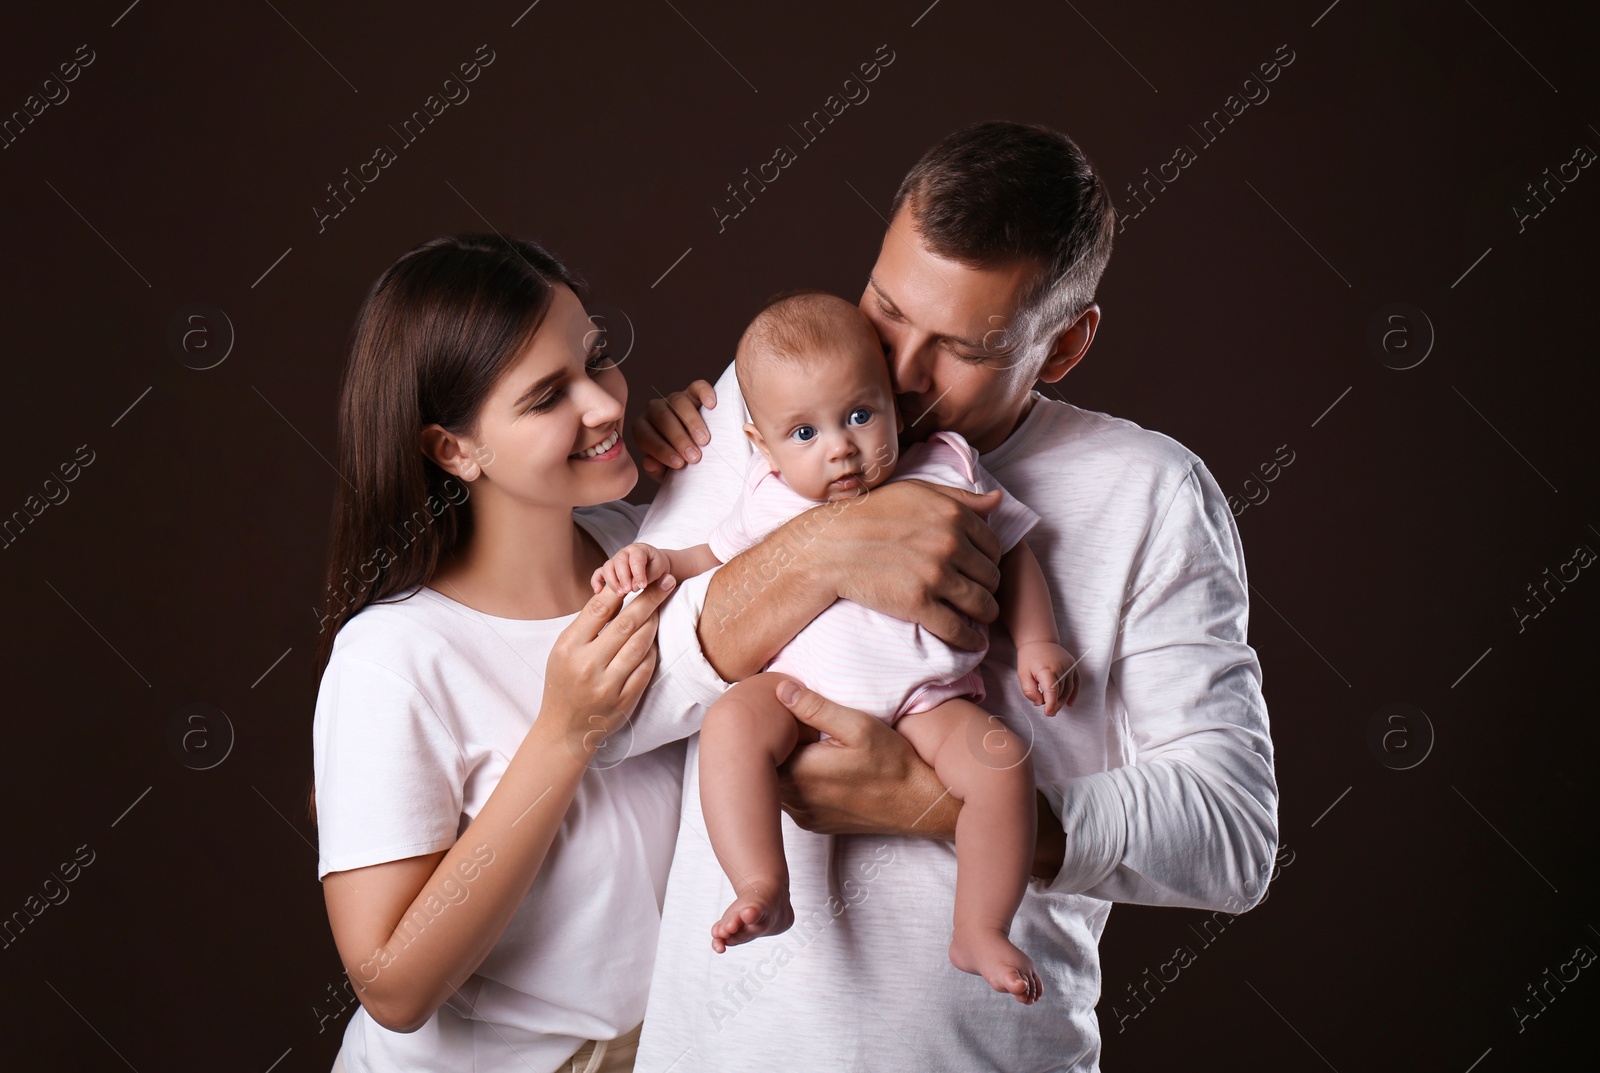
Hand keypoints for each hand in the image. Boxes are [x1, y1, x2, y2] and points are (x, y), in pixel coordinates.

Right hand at [540, 575, 674, 756]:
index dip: (622, 589)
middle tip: (666, 581)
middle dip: (650, 599)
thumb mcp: (564, 650)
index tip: (639, 577)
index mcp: (569, 647)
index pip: (598, 609)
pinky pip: (646, 668)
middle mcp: (587, 665)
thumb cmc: (564, 681)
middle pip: (626, 623)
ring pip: (640, 644)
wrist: (564, 729)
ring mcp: (607, 685)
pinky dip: (651, 650)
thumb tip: (617, 591)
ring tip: (660, 608)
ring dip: (654, 623)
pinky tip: (653, 640)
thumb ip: (587, 625)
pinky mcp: (624, 701)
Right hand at [591, 542, 668, 593]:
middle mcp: (625, 553)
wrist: (654, 565)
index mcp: (639, 550)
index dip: (638, 573)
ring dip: (612, 581)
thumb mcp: (659, 569)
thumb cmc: (656, 566)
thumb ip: (650, 576)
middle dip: (623, 577)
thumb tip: (635, 586)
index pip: (636, 559)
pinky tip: (598, 591)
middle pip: (619, 562)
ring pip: (608, 567)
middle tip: (628, 591)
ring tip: (620, 594)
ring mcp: (615, 561)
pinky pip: (598, 573)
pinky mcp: (609, 570)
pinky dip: (596, 581)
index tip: (642, 586)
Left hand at [633, 379, 716, 478]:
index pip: (645, 436)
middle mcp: (654, 410)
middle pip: (662, 418)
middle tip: (694, 457)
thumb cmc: (679, 462)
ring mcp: (673, 399)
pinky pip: (697, 387)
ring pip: (678, 402)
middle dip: (678, 438)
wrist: (696, 451)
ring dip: (692, 422)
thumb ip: (657, 469)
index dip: (661, 450)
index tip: (679, 464)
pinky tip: (711, 405)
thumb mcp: (666, 471)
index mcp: (642, 429)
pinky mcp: (692, 392)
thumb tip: (650, 463)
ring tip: (705, 440)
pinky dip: (704, 393)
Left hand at [773, 680, 955, 837]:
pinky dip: (796, 783)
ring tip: (803, 746)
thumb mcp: (858, 725)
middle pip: (765, 769)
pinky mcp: (813, 824)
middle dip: (773, 747)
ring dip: (783, 766)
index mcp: (801, 772)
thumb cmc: (891, 763)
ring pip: (776, 786)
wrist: (916, 804)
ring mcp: (804, 815)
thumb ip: (815, 708)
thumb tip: (781, 691)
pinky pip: (791, 800)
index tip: (782, 715)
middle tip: (791, 728)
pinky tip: (815, 769)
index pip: (762, 747)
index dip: (770, 728)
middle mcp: (796, 799)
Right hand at [814, 479, 1005, 650]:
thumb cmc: (871, 514)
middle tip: (977, 593)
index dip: (989, 560)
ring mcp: (935, 575)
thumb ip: (961, 497)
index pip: (994, 546)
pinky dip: (970, 640)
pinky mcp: (918, 604)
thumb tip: (998, 500)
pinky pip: (959, 630)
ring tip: (977, 616)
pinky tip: (971, 641)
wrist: (831, 545)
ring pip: (982, 604)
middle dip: (987, 587)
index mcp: (953, 514)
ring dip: (984, 614)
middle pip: (992, 577)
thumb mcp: (917, 492)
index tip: (979, 569)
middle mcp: (949, 543)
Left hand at [1016, 640, 1079, 716]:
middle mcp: (1061, 667)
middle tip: (1049, 713)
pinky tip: (1069, 704)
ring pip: (1069, 689)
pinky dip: (1073, 694)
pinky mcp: (1073, 666)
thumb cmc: (1029, 658)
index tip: (1047, 713)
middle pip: (1061, 692)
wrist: (1039, 641)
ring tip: (1054, 708)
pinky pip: (1076, 683)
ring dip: (1062, 701)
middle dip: (1055, 704)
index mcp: (1046, 669)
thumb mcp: (1022, 674)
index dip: (1051, 704)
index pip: (1052, 690)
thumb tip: (1040, 703)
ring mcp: (1069, 666)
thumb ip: (1029, 690)